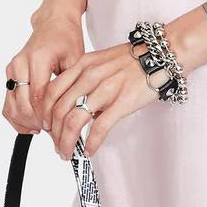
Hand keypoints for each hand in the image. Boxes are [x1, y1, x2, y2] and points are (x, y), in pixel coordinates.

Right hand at [2, 14, 84, 134]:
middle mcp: (21, 64)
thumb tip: (72, 114)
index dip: (47, 117)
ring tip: (43, 129)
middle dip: (38, 123)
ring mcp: (12, 69)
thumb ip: (71, 86)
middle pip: (23, 105)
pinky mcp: (9, 74)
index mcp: (38, 59)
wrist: (53, 23)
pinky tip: (31, 124)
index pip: (38, 97)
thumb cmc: (67, 39)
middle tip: (53, 132)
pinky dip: (17, 117)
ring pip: (11, 106)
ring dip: (26, 122)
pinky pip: (8, 102)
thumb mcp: (77, 60)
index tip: (58, 128)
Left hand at [41, 41, 158, 158]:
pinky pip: (99, 128)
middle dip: (53, 133)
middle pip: (59, 110)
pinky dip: (90, 143)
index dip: (44, 114)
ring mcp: (106, 89)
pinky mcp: (122, 102)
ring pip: (74, 121)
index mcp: (83, 65)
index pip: (51, 92)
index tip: (47, 127)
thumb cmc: (133, 59)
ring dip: (66, 142)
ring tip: (68, 153)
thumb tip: (77, 106)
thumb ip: (84, 78)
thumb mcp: (101, 61)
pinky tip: (89, 151)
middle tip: (56, 146)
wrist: (162, 53)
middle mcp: (90, 76)